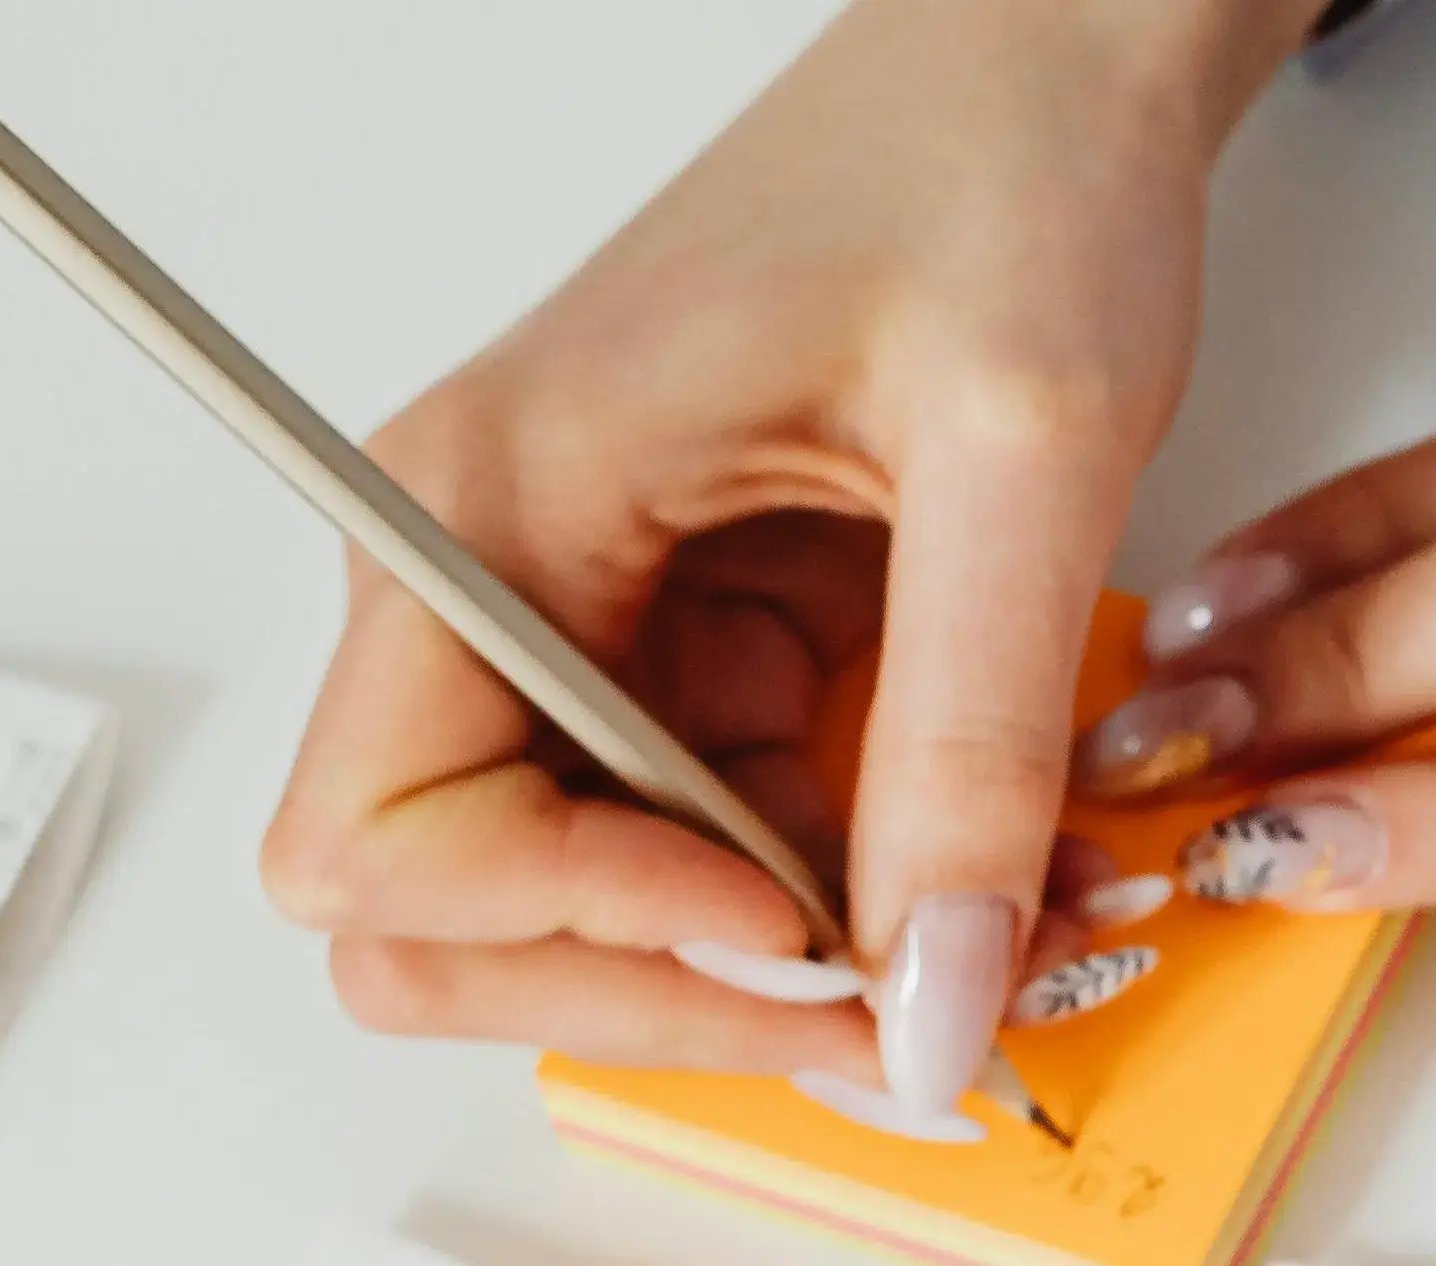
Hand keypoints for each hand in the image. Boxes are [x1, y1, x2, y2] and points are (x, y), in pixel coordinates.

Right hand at [258, 0, 1327, 1123]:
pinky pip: (716, 854)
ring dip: (775, 966)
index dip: (571, 923)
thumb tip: (926, 1001)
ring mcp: (588, 631)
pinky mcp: (689, 656)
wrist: (1052, 66)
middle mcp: (493, 579)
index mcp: (489, 502)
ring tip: (980, 932)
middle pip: (447, 921)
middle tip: (883, 1002)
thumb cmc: (997, 174)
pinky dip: (842, 897)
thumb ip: (967, 744)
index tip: (785, 926)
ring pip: (596, 915)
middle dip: (656, 991)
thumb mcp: (1021, 458)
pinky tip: (975, 864)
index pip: (383, 839)